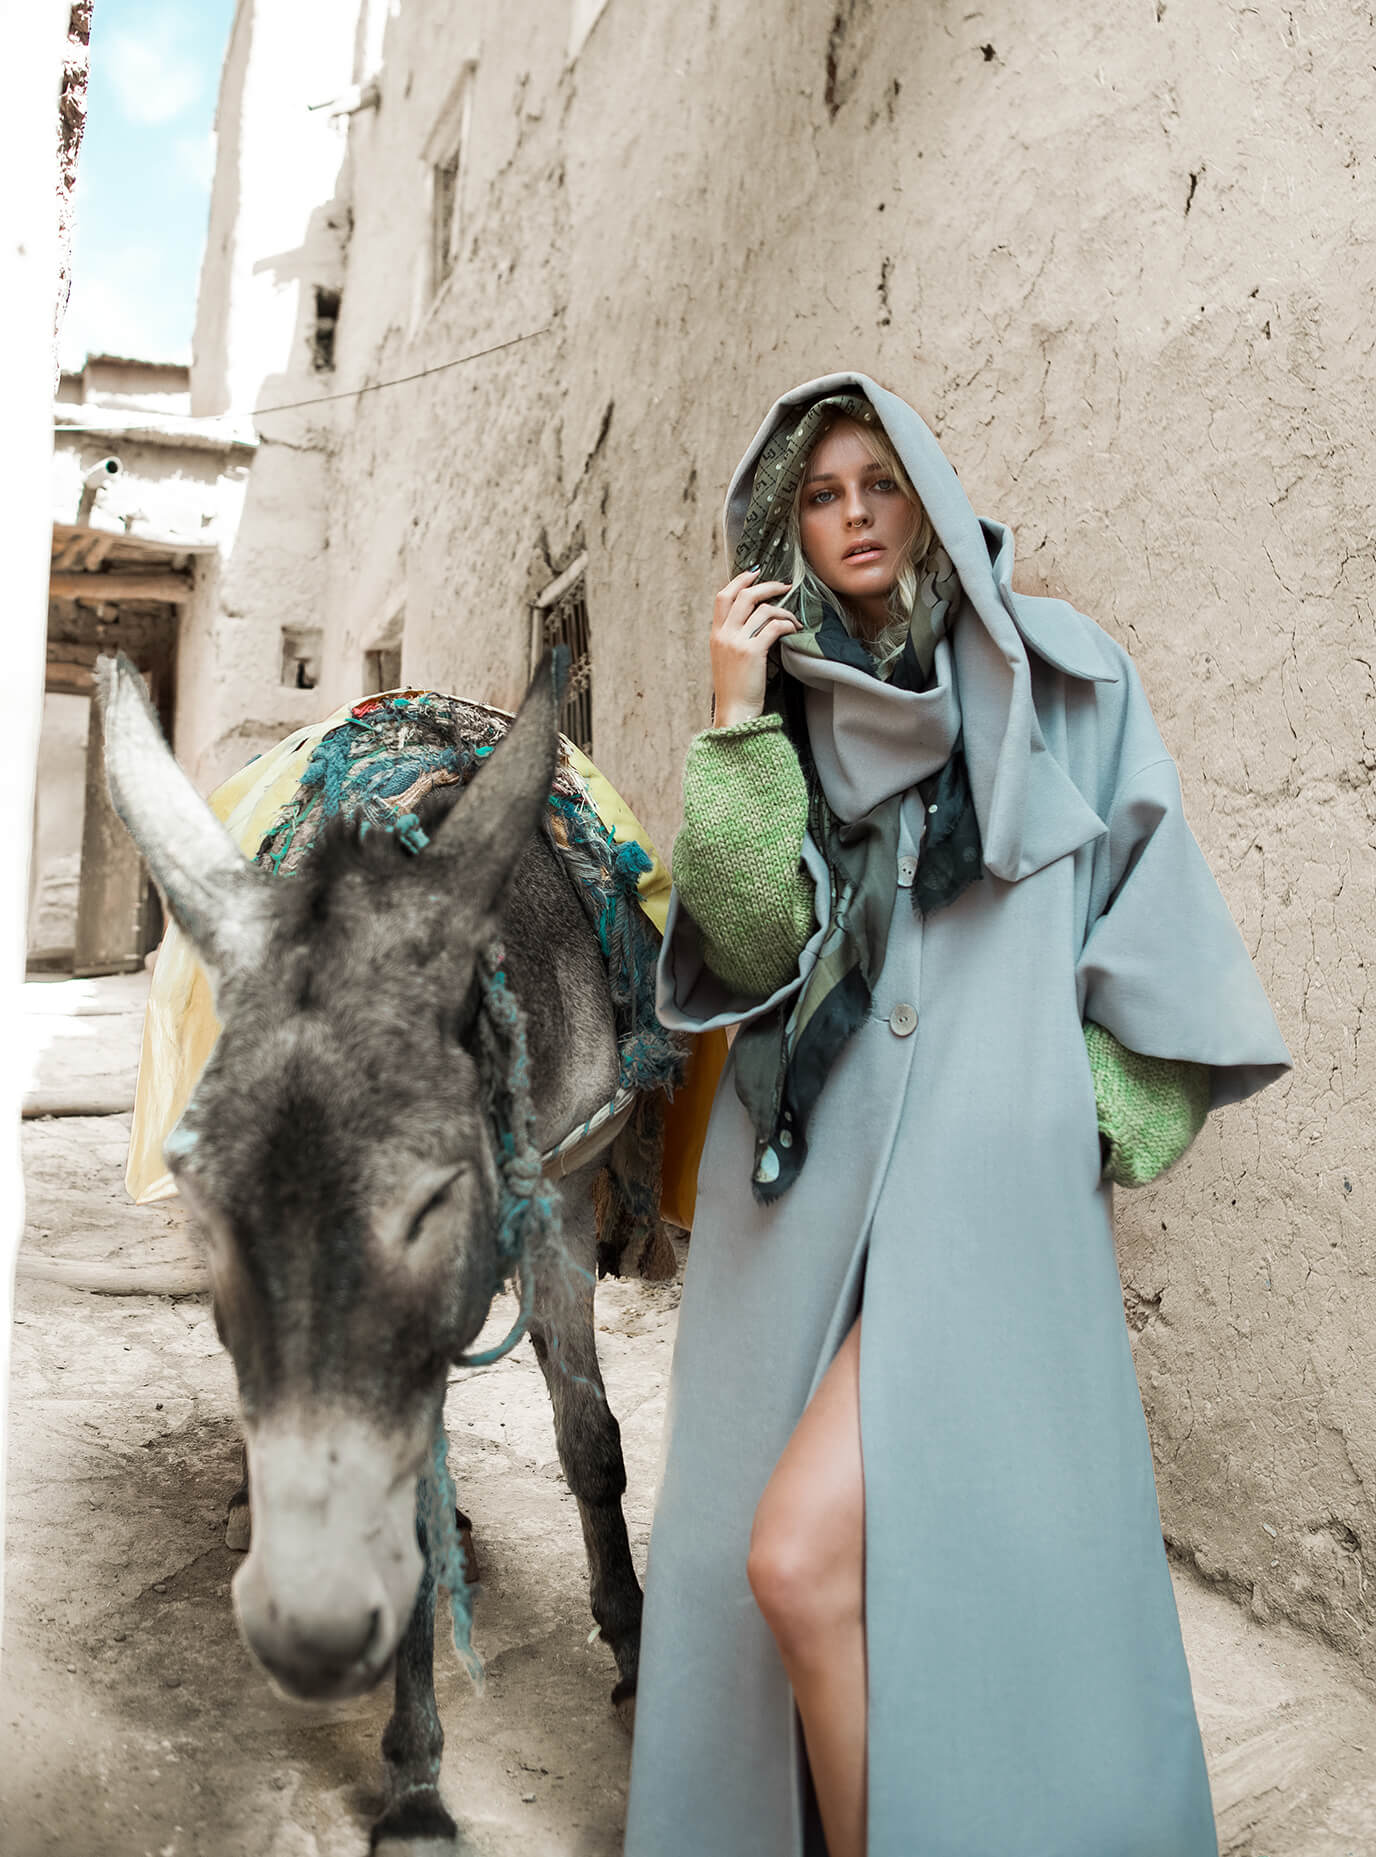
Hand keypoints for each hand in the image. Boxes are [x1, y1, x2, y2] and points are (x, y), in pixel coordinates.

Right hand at [709, 570, 798, 727]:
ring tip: (794, 619)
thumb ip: (734, 638)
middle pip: (744, 596)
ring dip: (783, 610)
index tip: (756, 573)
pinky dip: (787, 624)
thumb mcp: (726, 659)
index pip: (723, 596)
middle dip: (767, 586)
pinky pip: (774, 626)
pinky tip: (794, 629)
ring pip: (763, 609)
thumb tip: (755, 619)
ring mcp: (737, 642)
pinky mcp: (752, 652)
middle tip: (785, 586)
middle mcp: (724, 635)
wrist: (734, 712)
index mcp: (716, 634)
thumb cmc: (735, 689)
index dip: (740, 580)